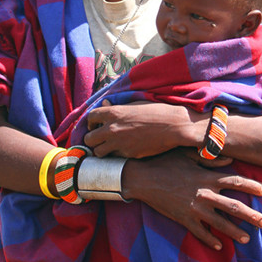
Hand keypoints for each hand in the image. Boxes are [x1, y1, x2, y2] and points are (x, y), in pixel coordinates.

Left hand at [85, 101, 204, 157]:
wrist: (172, 125)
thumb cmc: (155, 111)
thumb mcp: (133, 105)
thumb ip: (116, 107)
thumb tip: (104, 104)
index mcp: (113, 113)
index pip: (90, 117)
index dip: (91, 122)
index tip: (95, 125)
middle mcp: (112, 129)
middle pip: (89, 139)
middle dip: (92, 139)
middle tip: (99, 139)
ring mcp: (119, 143)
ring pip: (98, 152)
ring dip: (101, 150)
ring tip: (109, 147)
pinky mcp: (128, 154)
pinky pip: (114, 157)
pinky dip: (117, 155)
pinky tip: (125, 149)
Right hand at [121, 150, 261, 249]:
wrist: (142, 179)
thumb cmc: (165, 162)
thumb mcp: (188, 155)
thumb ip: (210, 159)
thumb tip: (230, 161)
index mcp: (207, 177)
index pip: (236, 182)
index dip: (253, 186)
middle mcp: (204, 194)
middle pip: (233, 207)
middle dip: (251, 216)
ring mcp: (194, 209)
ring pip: (220, 223)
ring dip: (235, 232)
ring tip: (247, 238)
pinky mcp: (183, 219)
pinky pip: (200, 233)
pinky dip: (210, 240)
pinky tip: (219, 245)